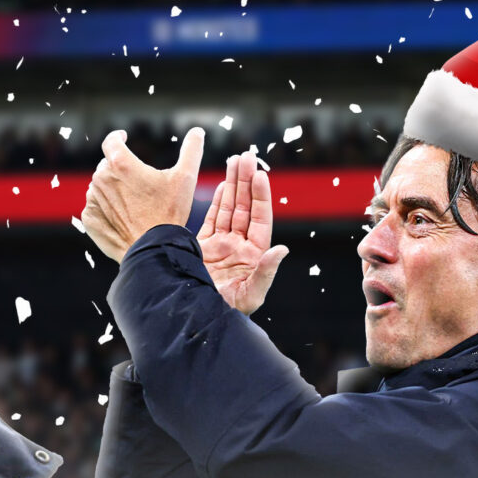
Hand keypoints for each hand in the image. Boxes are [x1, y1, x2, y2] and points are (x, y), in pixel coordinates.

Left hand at [82, 127, 204, 261]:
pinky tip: (122, 216)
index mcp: (121, 164)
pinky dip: (105, 208)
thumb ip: (191, 150)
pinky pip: (95, 206)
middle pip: (107, 165)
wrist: (154, 249)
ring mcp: (93, 199)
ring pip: (100, 186)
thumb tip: (198, 132)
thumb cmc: (169, 213)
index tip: (123, 138)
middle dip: (120, 169)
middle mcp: (102, 179)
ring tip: (132, 203)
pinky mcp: (90, 218)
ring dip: (112, 189)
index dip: (117, 138)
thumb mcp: (186, 178)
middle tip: (137, 182)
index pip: (111, 141)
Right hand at [197, 151, 288, 314]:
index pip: (260, 219)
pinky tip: (222, 184)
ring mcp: (220, 246)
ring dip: (232, 185)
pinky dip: (217, 202)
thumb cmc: (225, 314)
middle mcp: (239, 247)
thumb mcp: (250, 296)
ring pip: (229, 209)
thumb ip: (265, 272)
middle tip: (246, 156)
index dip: (261, 196)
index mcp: (253, 255)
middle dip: (245, 182)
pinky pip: (211, 219)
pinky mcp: (202, 248)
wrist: (194, 321)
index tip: (260, 175)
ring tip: (235, 161)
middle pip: (245, 208)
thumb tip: (283, 249)